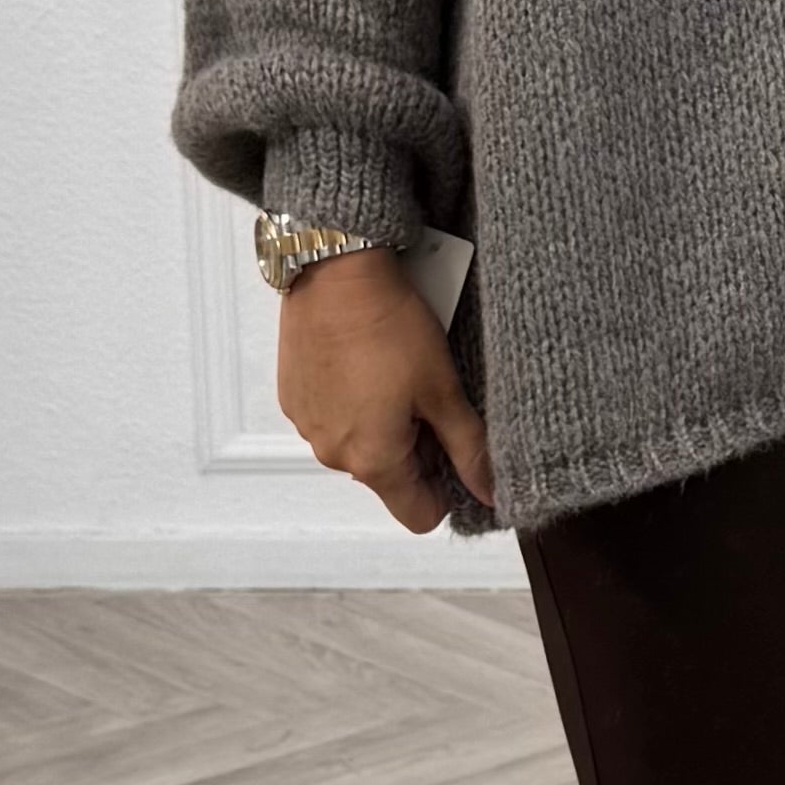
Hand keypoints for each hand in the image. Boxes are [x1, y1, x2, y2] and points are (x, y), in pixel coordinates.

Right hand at [278, 245, 494, 533]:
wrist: (335, 270)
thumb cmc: (390, 326)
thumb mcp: (443, 389)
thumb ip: (469, 448)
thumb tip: (490, 490)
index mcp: (373, 461)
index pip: (419, 515)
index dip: (446, 490)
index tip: (456, 451)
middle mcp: (332, 453)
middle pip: (388, 478)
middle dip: (416, 449)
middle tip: (431, 398)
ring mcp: (307, 424)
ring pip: (359, 446)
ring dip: (383, 424)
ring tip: (398, 373)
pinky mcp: (293, 396)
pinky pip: (332, 417)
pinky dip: (353, 401)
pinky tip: (367, 362)